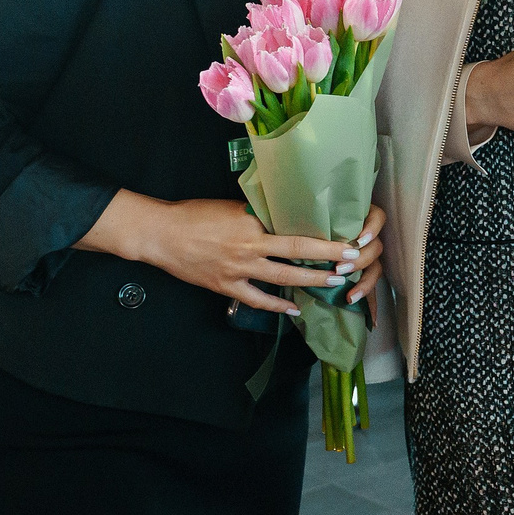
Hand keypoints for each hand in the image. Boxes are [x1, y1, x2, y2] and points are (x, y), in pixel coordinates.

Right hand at [84, 194, 384, 314]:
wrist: (161, 234)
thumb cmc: (194, 213)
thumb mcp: (230, 206)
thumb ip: (258, 214)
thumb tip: (285, 216)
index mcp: (252, 222)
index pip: (296, 229)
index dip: (323, 237)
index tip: (346, 237)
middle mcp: (249, 246)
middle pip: (297, 253)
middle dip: (328, 258)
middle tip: (352, 261)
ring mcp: (238, 269)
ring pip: (283, 278)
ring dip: (311, 281)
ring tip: (333, 282)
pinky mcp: (226, 286)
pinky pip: (258, 299)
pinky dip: (277, 305)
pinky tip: (294, 308)